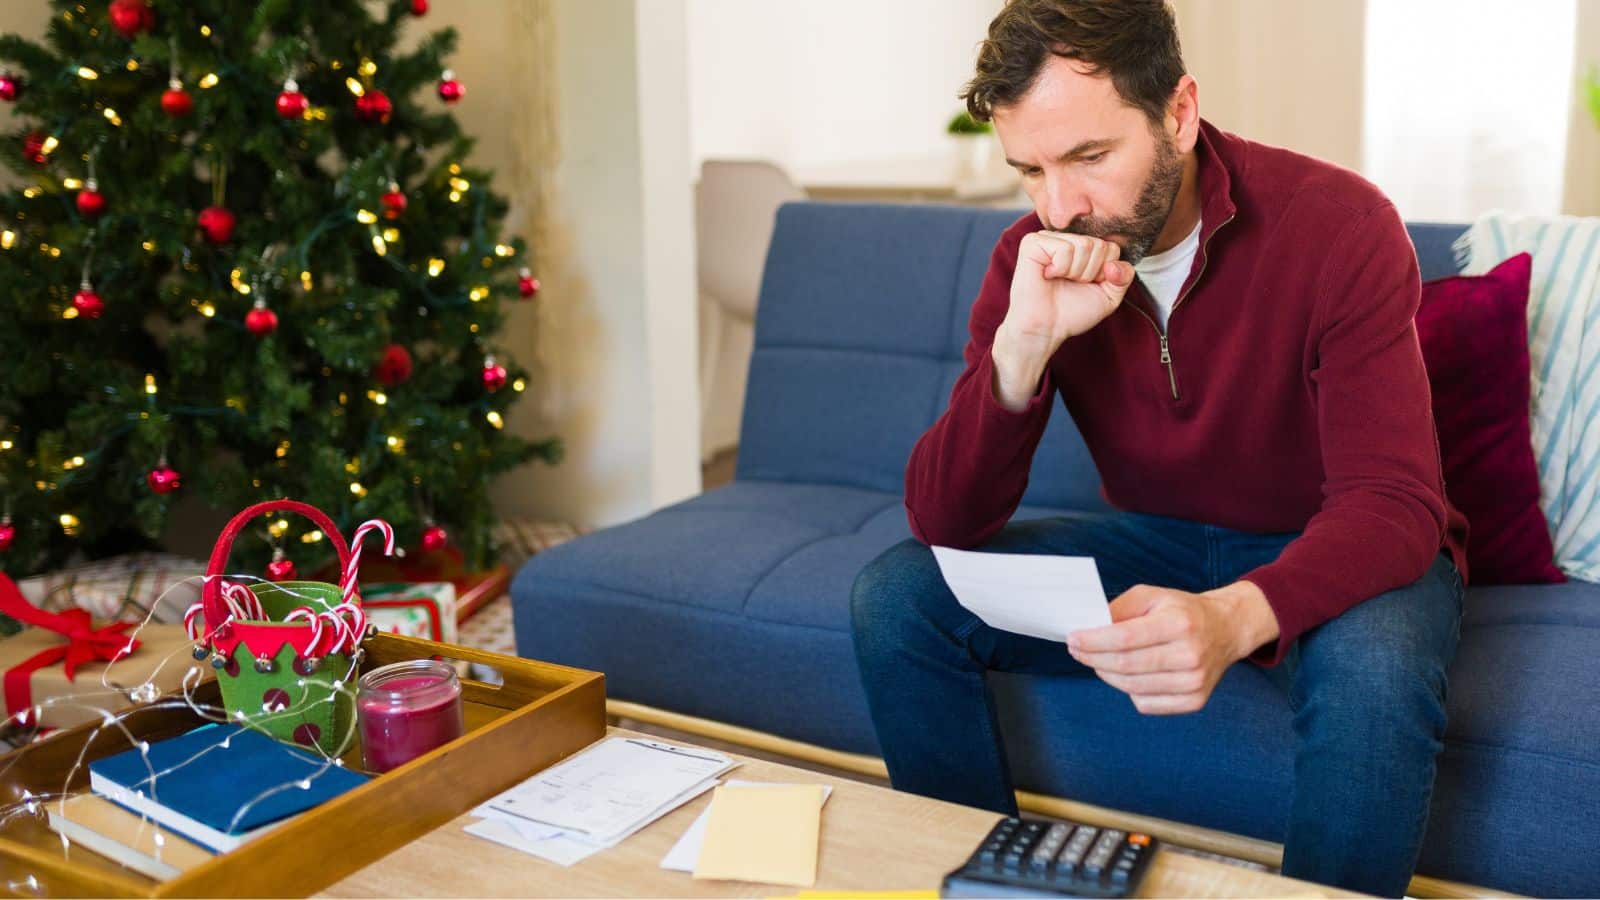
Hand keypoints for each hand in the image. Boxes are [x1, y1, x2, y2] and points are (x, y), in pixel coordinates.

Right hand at [991, 232, 1135, 409]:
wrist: (1045, 328)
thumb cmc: (1071, 312)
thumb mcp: (1109, 296)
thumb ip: (1123, 277)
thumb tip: (1113, 264)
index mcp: (1083, 248)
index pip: (1112, 248)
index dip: (1103, 273)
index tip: (1086, 285)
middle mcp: (1066, 239)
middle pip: (1099, 245)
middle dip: (1089, 272)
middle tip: (1070, 284)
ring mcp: (1049, 238)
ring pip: (1084, 245)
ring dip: (1075, 272)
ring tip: (1058, 280)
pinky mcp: (1033, 242)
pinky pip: (1064, 248)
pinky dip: (1060, 268)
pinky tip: (1047, 275)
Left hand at [1065, 582, 1278, 714]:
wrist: (1225, 630)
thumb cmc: (1182, 611)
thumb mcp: (1152, 596)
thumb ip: (1119, 608)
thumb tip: (1089, 627)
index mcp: (1180, 624)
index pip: (1126, 638)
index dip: (1094, 641)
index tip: (1072, 639)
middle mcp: (1190, 655)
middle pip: (1126, 665)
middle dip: (1093, 658)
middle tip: (1076, 650)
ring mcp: (1194, 682)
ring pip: (1132, 687)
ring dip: (1106, 674)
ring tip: (1097, 660)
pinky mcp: (1194, 701)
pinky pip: (1145, 703)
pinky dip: (1128, 690)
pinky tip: (1127, 674)